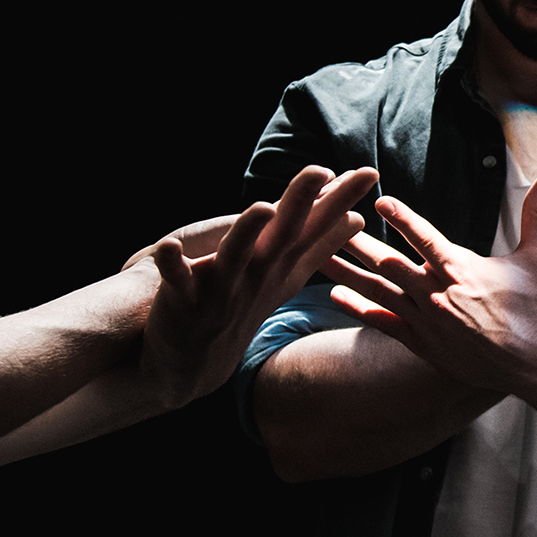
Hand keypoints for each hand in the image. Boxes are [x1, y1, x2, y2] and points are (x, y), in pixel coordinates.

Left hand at [134, 165, 376, 411]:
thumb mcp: (284, 278)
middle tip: (322, 170)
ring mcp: (221, 290)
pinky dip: (171, 264)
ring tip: (262, 207)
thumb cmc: (239, 310)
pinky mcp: (183, 301)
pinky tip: (166, 245)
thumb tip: (355, 219)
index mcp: (278, 266)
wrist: (190, 366)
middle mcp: (256, 276)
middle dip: (302, 203)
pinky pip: (176, 280)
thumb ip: (317, 247)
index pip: (315, 228)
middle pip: (283, 236)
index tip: (370, 173)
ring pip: (236, 256)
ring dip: (248, 232)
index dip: (340, 201)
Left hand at [328, 176, 536, 398]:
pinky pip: (384, 323)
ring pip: (379, 292)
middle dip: (356, 242)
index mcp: (463, 271)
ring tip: (318, 257)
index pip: (426, 238)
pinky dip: (358, 309)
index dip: (402, 219)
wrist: (536, 364)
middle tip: (328, 225)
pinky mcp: (424, 344)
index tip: (378, 202)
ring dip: (346, 273)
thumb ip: (536, 214)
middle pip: (389, 264)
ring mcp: (428, 321)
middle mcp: (439, 295)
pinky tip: (334, 297)